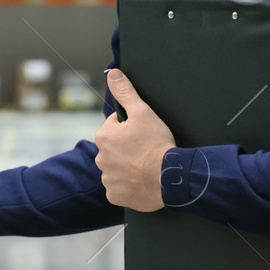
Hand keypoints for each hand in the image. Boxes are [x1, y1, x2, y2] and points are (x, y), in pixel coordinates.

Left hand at [94, 70, 174, 211]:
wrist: (168, 177)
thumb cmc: (155, 143)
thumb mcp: (142, 111)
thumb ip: (125, 92)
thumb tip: (112, 73)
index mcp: (104, 136)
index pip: (115, 127)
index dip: (131, 128)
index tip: (144, 134)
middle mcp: (100, 158)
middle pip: (114, 149)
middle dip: (127, 148)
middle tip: (146, 150)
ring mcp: (107, 179)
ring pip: (117, 168)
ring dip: (128, 167)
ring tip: (146, 167)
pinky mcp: (115, 196)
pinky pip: (120, 188)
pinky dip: (129, 186)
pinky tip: (142, 182)